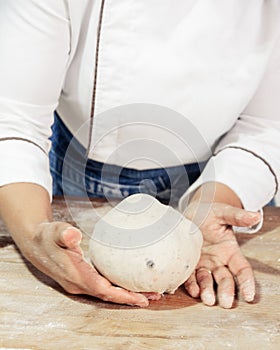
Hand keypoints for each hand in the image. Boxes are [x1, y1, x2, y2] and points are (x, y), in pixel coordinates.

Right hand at [20, 221, 159, 306]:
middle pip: (109, 295)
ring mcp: (80, 283)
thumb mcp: (54, 231)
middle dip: (131, 298)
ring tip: (149, 293)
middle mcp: (78, 283)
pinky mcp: (82, 279)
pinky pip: (104, 286)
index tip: (142, 298)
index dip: (123, 295)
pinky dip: (118, 287)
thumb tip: (74, 235)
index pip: (103, 289)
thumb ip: (64, 234)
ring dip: (127, 294)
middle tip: (155, 296)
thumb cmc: (47, 237)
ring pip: (107, 293)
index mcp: (74, 275)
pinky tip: (130, 283)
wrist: (35, 243)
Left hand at [184, 201, 260, 307]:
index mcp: (230, 251)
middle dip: (226, 291)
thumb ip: (237, 216)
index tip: (249, 295)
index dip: (246, 282)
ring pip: (207, 280)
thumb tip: (256, 216)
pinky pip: (190, 276)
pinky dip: (191, 285)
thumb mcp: (223, 212)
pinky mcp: (188, 263)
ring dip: (207, 291)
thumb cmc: (209, 212)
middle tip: (225, 302)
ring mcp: (202, 263)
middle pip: (225, 279)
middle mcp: (217, 260)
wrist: (190, 211)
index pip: (242, 269)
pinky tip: (192, 290)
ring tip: (207, 299)